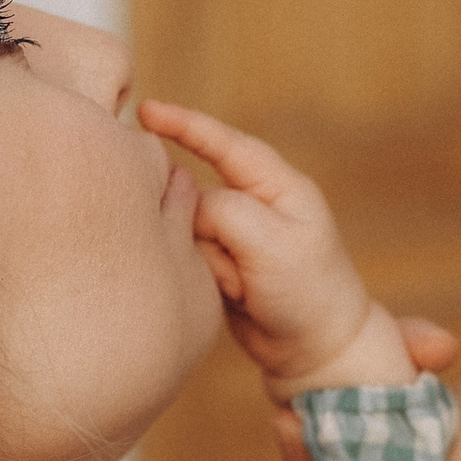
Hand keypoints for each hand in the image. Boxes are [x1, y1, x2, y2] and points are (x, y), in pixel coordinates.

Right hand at [140, 100, 414, 397]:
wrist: (316, 351)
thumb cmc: (308, 293)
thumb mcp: (272, 244)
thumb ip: (224, 212)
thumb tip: (184, 204)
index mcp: (277, 185)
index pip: (224, 143)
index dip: (183, 124)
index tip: (144, 110)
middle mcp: (254, 203)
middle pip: (196, 192)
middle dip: (200, 226)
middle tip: (236, 266)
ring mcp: (236, 234)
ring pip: (187, 228)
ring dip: (208, 260)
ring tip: (244, 287)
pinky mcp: (220, 263)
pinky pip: (188, 255)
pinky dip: (203, 274)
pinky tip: (234, 295)